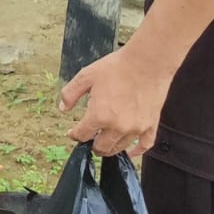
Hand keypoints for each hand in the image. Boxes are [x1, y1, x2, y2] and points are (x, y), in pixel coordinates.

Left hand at [59, 45, 175, 156]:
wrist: (147, 62)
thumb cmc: (116, 67)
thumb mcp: (85, 76)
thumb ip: (70, 94)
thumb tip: (62, 108)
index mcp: (99, 116)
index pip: (82, 135)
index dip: (74, 135)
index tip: (73, 133)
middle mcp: (117, 126)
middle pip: (101, 147)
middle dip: (91, 144)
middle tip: (89, 138)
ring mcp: (136, 128)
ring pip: (119, 148)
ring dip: (109, 148)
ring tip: (104, 143)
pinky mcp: (151, 125)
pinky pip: (144, 145)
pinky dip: (136, 151)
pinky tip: (130, 151)